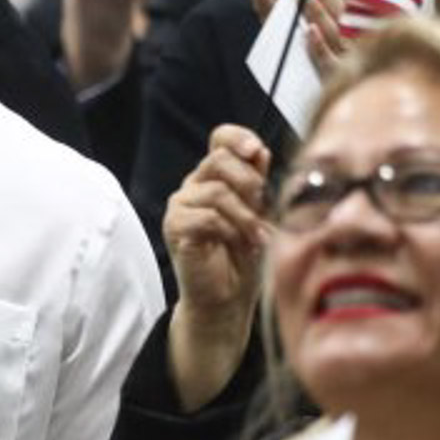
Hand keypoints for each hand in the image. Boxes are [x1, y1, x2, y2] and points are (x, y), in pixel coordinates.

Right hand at [164, 124, 272, 410]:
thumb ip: (257, 183)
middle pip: (218, 159)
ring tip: (259, 238)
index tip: (257, 151)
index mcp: (214, 178)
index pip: (219, 138)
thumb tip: (262, 151)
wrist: (227, 302)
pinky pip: (207, 217)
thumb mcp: (259, 215)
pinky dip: (232, 231)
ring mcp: (180, 207)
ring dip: (246, 216)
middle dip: (249, 182)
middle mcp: (193, 187)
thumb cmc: (244, 259)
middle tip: (263, 207)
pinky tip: (243, 246)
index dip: (238, 137)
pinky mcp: (176, 229)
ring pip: (216, 190)